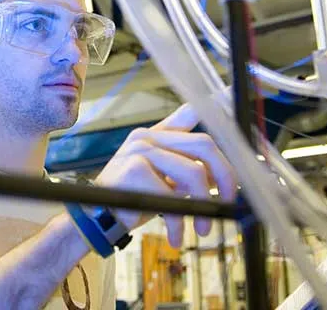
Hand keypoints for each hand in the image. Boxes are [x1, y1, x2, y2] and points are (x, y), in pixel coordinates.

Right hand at [93, 103, 237, 246]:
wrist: (95, 218)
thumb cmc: (131, 199)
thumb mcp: (162, 182)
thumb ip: (186, 171)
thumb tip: (221, 176)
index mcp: (157, 135)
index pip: (188, 112)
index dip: (214, 100)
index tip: (231, 91)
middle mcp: (148, 136)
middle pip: (204, 145)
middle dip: (225, 176)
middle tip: (229, 202)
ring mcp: (140, 150)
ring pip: (193, 173)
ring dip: (204, 207)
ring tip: (203, 228)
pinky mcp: (134, 169)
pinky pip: (171, 197)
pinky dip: (179, 222)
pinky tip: (176, 236)